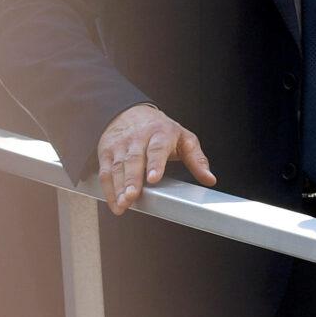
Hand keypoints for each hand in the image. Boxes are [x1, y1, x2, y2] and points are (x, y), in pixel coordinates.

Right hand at [94, 102, 215, 214]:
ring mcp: (120, 145)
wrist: (132, 112)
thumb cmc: (162, 130)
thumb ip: (197, 160)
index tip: (154, 178)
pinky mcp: (106, 152)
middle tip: (133, 196)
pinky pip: (105, 172)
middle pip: (134, 160)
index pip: (157, 149)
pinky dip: (108, 189)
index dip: (155, 164)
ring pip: (117, 167)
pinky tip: (114, 203)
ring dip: (119, 187)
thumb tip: (210, 179)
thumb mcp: (184, 139)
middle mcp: (138, 138)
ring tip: (123, 204)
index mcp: (160, 133)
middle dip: (132, 179)